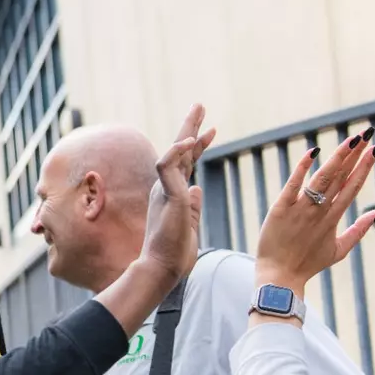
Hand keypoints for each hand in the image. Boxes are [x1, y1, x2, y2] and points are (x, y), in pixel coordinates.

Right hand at [136, 105, 216, 286]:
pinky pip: (167, 164)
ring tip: (199, 110)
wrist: (162, 268)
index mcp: (172, 194)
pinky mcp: (166, 194)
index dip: (199, 146)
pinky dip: (178, 150)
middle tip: (200, 105)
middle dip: (191, 126)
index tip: (212, 130)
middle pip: (180, 150)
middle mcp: (165, 187)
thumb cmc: (174, 253)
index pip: (187, 163)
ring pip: (174, 151)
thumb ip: (192, 205)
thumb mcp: (189, 224)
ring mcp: (164, 189)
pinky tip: (192, 139)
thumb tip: (198, 188)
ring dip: (187, 129)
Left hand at [253, 130, 374, 295]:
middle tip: (367, 133)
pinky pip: (293, 185)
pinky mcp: (281, 208)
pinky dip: (302, 169)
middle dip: (355, 154)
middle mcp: (320, 211)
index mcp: (334, 218)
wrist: (280, 277)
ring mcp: (301, 209)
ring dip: (338, 158)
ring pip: (323, 178)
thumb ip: (359, 230)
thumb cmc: (308, 264)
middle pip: (341, 177)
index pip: (353, 186)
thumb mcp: (339, 250)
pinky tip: (313, 152)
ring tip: (351, 140)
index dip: (365, 166)